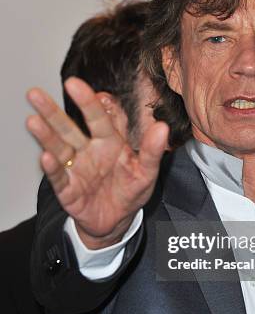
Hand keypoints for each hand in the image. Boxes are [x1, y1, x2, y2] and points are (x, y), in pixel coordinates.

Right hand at [26, 77, 168, 248]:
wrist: (117, 220)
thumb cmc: (131, 191)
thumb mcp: (147, 172)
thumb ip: (152, 151)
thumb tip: (162, 128)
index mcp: (109, 141)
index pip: (100, 117)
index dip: (94, 103)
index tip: (94, 93)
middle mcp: (88, 149)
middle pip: (69, 127)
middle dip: (53, 111)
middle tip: (38, 93)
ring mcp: (75, 168)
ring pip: (58, 147)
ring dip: (46, 134)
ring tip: (33, 120)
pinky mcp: (68, 189)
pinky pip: (59, 177)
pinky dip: (52, 168)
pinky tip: (45, 156)